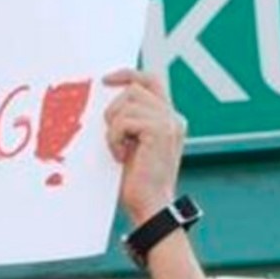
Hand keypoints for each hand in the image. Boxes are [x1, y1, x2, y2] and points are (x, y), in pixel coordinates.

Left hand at [103, 69, 184, 224]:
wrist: (150, 205)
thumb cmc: (136, 182)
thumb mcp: (132, 146)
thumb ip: (129, 123)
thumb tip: (107, 104)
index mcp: (168, 118)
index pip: (151, 80)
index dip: (128, 74)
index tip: (106, 80)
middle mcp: (173, 116)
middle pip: (134, 89)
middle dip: (113, 110)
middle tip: (111, 136)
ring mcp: (169, 122)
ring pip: (127, 104)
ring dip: (113, 128)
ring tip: (118, 150)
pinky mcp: (160, 131)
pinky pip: (124, 120)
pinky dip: (114, 138)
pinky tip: (120, 156)